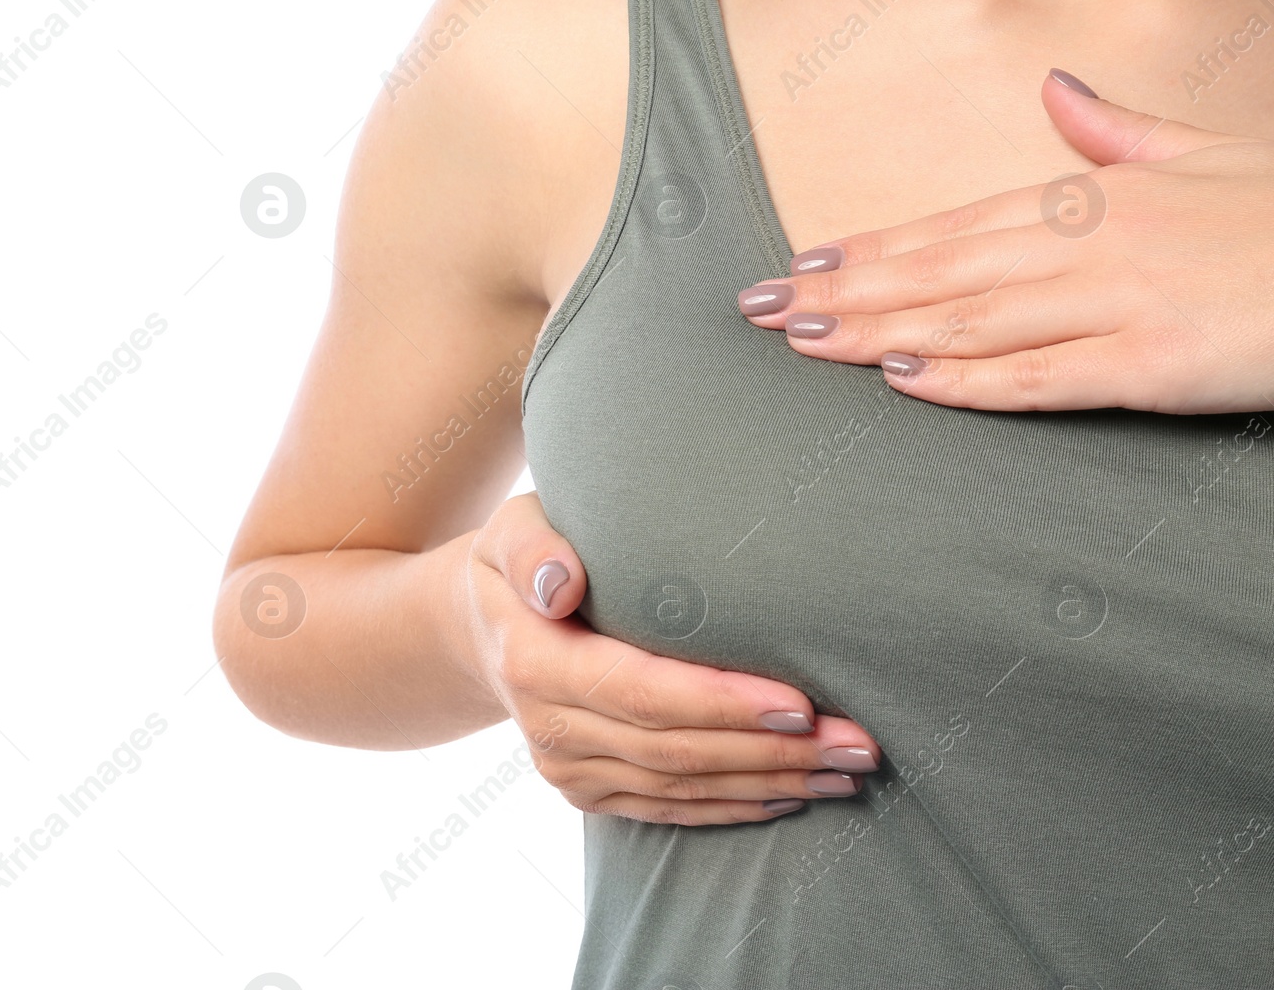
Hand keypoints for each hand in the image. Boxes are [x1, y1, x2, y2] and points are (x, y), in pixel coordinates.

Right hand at [462, 492, 880, 825]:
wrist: (478, 627)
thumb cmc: (519, 558)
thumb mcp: (511, 527)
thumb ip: (534, 548)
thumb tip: (562, 583)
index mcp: (534, 660)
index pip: (642, 692)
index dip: (722, 705)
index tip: (800, 704)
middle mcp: (548, 727)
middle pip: (677, 750)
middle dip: (774, 752)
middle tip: (859, 743)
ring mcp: (566, 768)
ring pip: (682, 788)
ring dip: (772, 784)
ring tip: (849, 771)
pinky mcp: (587, 791)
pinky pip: (668, 811)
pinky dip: (734, 807)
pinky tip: (794, 797)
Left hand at [738, 70, 1273, 413]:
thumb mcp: (1203, 152)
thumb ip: (1117, 132)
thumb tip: (1057, 90)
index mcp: (1094, 197)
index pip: (955, 226)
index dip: (872, 249)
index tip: (801, 264)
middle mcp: (1090, 244)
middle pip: (940, 272)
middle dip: (843, 292)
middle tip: (760, 310)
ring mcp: (1116, 303)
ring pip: (969, 320)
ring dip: (877, 332)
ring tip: (803, 342)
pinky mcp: (1149, 365)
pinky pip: (1038, 377)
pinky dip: (966, 380)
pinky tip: (905, 381)